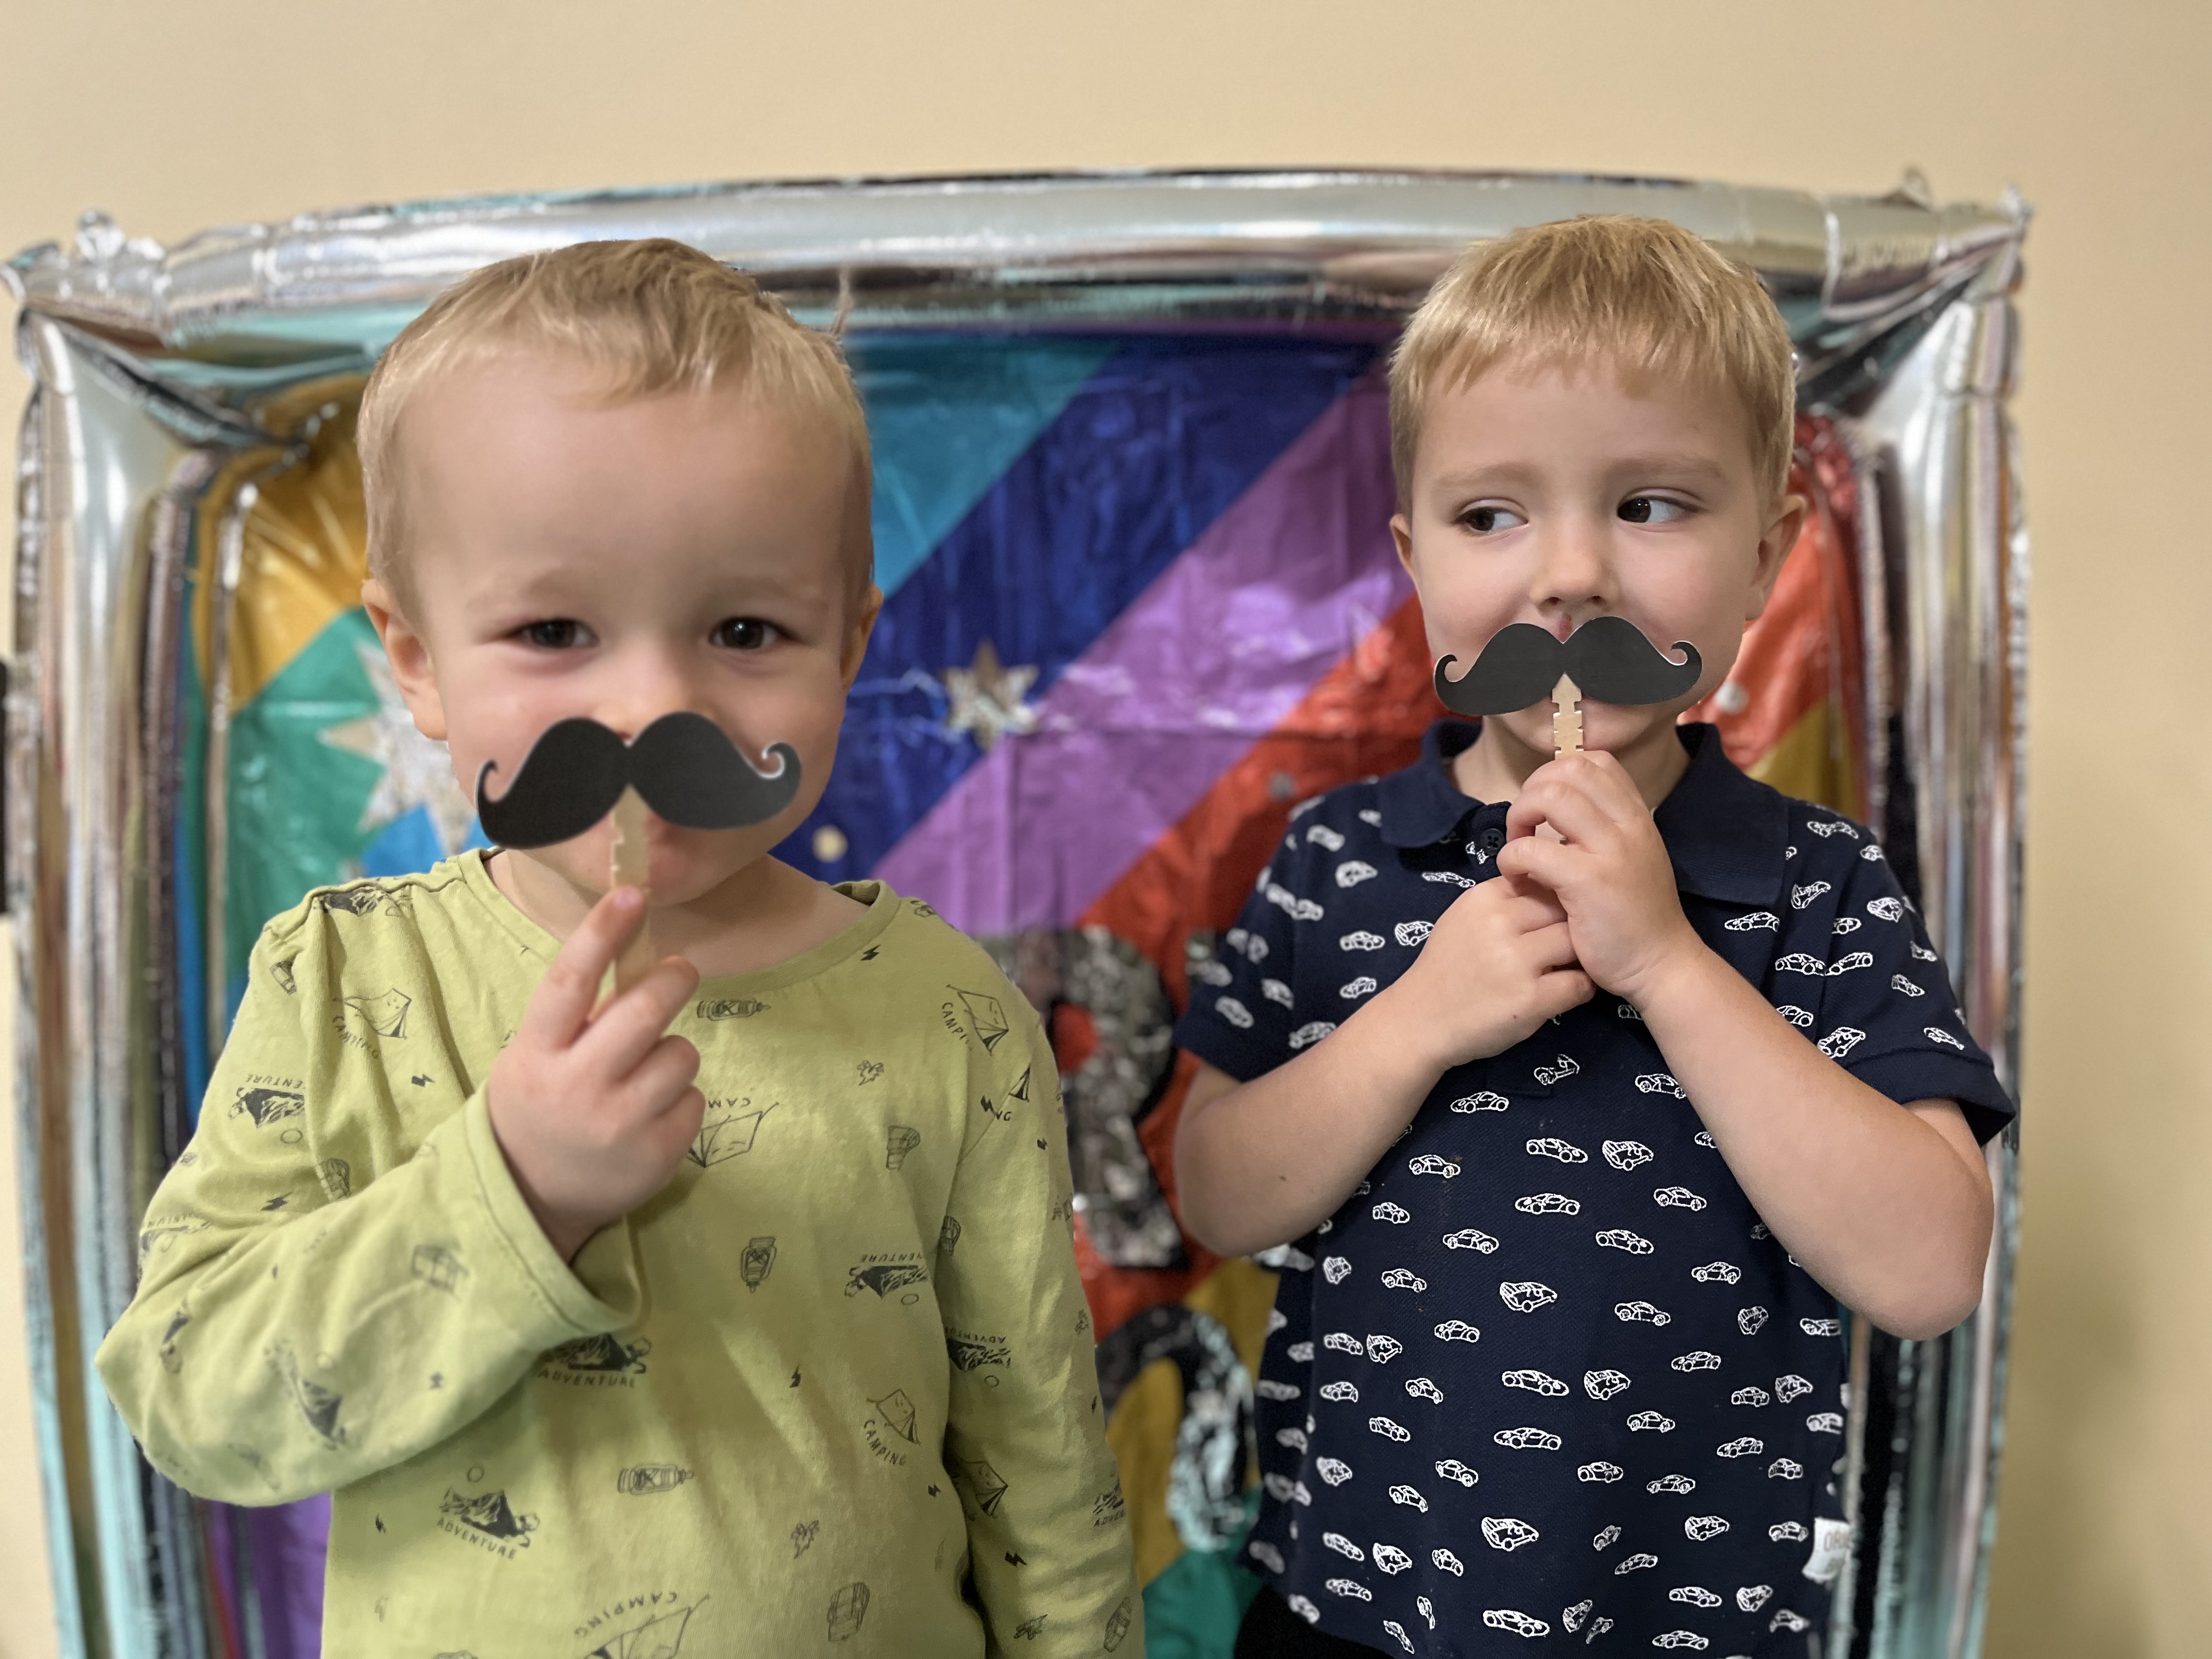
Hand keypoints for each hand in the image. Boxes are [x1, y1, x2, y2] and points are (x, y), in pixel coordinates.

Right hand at [487, 887, 704, 1260]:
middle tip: (679, 972)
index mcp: (538, 1052)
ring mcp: (619, 1123)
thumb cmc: (541, 1103)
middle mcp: (576, 1085)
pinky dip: (681, 1099)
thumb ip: (576, 1015)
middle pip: (643, 1011)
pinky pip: (695, 1098)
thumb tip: (635, 952)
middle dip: (672, 980)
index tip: (632, 892)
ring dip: (673, 1054)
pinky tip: (651, 1116)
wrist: (531, 1196)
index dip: (601, 933)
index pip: (569, 981)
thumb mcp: (535, 1055)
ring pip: (681, 1054)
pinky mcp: (656, 1154)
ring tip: (645, 1075)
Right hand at [1376, 871, 1592, 1072]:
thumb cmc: (1446, 968)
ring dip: (1579, 957)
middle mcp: (1500, 923)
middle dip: (1572, 927)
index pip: (1542, 882)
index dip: (1554, 901)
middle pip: (1564, 909)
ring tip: (1568, 967)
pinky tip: (1565, 991)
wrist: (1419, 1020)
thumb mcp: (1464, 918)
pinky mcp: (1531, 999)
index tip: (1549, 921)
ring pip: (1576, 943)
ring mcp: (1516, 962)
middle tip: (1567, 946)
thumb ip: (1502, 901)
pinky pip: (1579, 984)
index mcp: (1484, 898)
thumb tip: (1551, 887)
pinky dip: (1580, 988)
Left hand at [1495, 751, 1704, 1006]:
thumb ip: (1602, 830)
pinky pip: (1533, 849)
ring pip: (1551, 798)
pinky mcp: (1588, 882)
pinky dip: (1513, 858)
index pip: (1596, 761)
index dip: (1558, 774)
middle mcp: (1628, 826)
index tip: (1545, 808)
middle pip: (1570, 769)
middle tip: (1525, 827)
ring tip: (1518, 849)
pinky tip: (1517, 877)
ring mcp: (1611, 851)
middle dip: (1533, 790)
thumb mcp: (1631, 859)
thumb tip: (1554, 807)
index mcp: (1637, 817)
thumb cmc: (1637, 917)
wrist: (1662, 965)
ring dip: (1520, 817)